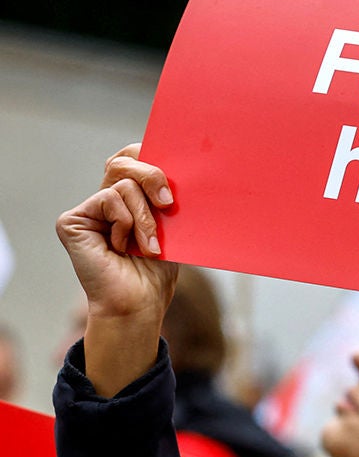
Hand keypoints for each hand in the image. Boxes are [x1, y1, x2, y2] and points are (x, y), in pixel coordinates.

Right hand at [55, 146, 177, 395]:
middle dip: (153, 175)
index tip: (174, 174)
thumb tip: (188, 163)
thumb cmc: (158, 269)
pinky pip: (109, 198)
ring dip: (145, 216)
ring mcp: (88, 209)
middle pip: (125, 158)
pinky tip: (122, 246)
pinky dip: (127, 222)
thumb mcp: (171, 224)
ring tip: (149, 245)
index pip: (134, 154)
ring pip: (124, 182)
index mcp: (129, 196)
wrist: (141, 302)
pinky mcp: (72, 220)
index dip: (151, 154)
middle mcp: (106, 197)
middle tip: (168, 203)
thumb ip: (167, 194)